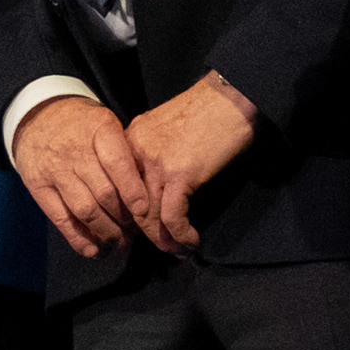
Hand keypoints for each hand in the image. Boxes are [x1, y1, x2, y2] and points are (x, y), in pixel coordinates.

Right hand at [11, 94, 153, 260]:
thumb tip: (150, 192)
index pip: (117, 162)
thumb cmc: (84, 125)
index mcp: (99, 128)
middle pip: (103, 192)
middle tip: (137, 231)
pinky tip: (94, 250)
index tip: (144, 210)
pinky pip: (61, 219)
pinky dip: (79, 239)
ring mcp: (54, 169)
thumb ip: (126, 152)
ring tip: (119, 243)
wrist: (38, 117)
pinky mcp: (37, 186)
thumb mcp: (106, 123)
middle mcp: (75, 149)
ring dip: (105, 232)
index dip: (132, 190)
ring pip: (85, 210)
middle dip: (123, 218)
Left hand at [124, 73, 258, 254]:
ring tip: (176, 251)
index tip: (140, 230)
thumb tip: (153, 188)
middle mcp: (136, 153)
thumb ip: (150, 153)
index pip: (118, 187)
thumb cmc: (205, 112)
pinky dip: (181, 235)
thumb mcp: (163, 128)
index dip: (128, 214)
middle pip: (131, 205)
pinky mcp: (181, 174)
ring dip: (164, 240)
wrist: (231, 97)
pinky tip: (190, 241)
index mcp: (129, 140)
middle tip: (158, 247)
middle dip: (144, 233)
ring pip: (149, 216)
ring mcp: (157, 164)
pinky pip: (173, 217)